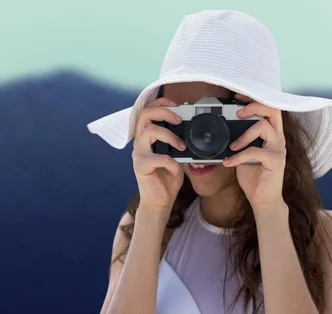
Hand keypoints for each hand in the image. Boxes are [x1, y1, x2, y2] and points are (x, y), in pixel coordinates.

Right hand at [132, 97, 186, 215]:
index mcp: (146, 137)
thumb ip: (179, 142)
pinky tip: (175, 170)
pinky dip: (172, 162)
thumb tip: (193, 129)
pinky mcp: (141, 166)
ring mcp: (138, 154)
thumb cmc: (167, 178)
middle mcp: (140, 142)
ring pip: (150, 131)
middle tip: (179, 119)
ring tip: (182, 146)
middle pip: (145, 114)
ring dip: (170, 136)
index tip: (177, 105)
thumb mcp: (176, 155)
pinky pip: (158, 157)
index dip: (161, 103)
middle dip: (164, 111)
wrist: (160, 202)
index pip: (147, 111)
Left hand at [222, 94, 286, 212]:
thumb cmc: (253, 176)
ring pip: (263, 127)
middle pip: (273, 110)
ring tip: (232, 146)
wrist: (262, 199)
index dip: (254, 99)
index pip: (268, 109)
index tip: (237, 97)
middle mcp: (277, 138)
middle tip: (238, 113)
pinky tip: (229, 162)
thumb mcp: (241, 154)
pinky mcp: (275, 160)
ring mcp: (278, 148)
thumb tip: (218, 132)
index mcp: (270, 134)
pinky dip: (239, 156)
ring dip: (243, 135)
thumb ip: (237, 141)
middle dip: (254, 106)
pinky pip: (255, 151)